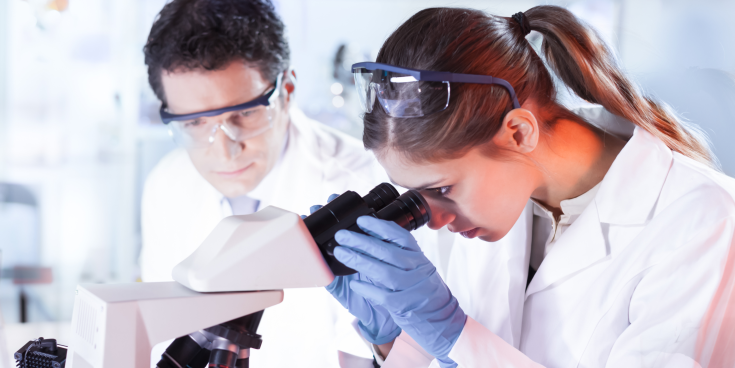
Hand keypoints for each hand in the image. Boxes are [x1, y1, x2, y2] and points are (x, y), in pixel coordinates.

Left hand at [334, 216, 465, 367]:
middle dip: (361, 242)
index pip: (400, 236)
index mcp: (417, 256)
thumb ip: (397, 252)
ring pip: (384, 272)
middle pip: (388, 252)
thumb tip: (368, 234)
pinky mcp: (404, 306)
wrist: (439, 317)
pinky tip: (355, 283)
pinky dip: (368, 289)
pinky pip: (383, 296)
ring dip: (360, 261)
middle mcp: (417, 269)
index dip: (380, 226)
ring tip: (340, 253)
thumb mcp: (415, 265)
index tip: (361, 220)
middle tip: (341, 235)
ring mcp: (411, 288)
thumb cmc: (421, 288)